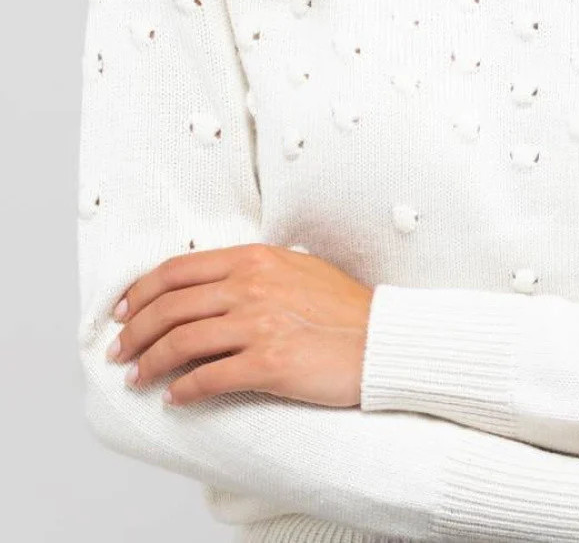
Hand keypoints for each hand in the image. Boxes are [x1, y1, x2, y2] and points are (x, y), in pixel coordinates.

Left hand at [105, 242, 374, 408]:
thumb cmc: (343, 308)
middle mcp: (250, 286)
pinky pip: (209, 379)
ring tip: (137, 378)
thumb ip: (252, 271)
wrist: (382, 339)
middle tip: (118, 351)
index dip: (140, 291)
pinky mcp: (269, 364)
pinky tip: (175, 398)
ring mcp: (258, 324)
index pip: (176, 270)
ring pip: (181, 343)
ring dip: (149, 363)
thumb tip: (210, 287)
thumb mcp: (295, 268)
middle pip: (169, 307)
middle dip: (134, 331)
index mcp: (253, 258)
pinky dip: (184, 391)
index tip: (122, 311)